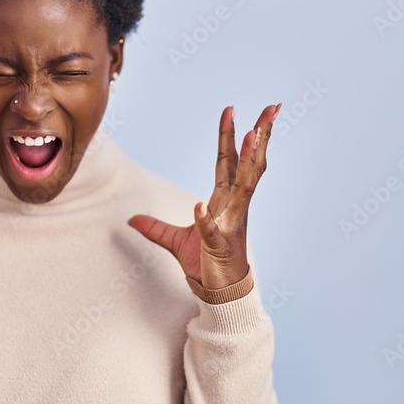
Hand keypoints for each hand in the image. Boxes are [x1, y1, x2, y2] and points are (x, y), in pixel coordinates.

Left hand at [128, 103, 279, 289]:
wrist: (219, 295)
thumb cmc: (207, 265)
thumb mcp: (175, 241)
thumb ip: (155, 228)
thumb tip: (132, 219)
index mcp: (225, 201)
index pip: (228, 162)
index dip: (229, 136)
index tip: (231, 109)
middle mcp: (234, 207)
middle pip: (248, 165)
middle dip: (260, 136)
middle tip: (271, 108)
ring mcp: (231, 225)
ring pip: (245, 187)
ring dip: (249, 160)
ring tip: (255, 134)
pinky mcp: (220, 247)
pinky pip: (212, 230)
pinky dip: (206, 219)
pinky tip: (200, 205)